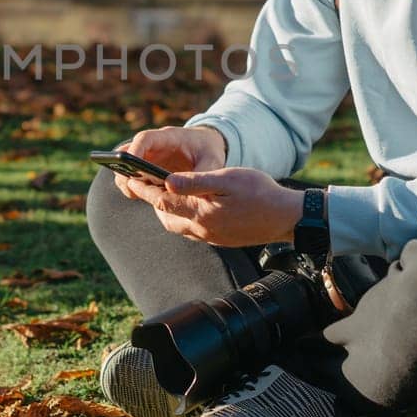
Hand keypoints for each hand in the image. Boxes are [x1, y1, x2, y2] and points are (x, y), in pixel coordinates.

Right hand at [113, 125, 226, 199]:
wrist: (207, 150)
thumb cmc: (208, 152)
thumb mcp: (212, 161)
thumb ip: (202, 174)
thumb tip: (189, 191)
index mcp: (168, 137)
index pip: (145, 139)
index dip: (135, 150)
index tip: (130, 163)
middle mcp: (152, 147)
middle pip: (127, 153)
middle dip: (124, 169)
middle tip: (130, 186)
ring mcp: (147, 160)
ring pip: (126, 168)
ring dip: (127, 182)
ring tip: (138, 196)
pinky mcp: (147, 173)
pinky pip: (133, 180)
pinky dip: (135, 189)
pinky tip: (147, 199)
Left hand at [121, 166, 303, 248]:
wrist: (286, 218)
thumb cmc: (260, 193)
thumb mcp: (228, 179)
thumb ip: (196, 181)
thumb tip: (167, 181)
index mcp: (201, 212)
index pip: (162, 200)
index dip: (144, 188)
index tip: (130, 178)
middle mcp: (202, 228)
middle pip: (165, 215)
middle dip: (152, 200)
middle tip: (142, 183)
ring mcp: (210, 236)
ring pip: (176, 225)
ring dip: (166, 210)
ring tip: (161, 193)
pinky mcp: (219, 239)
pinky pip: (190, 230)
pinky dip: (180, 217)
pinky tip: (185, 206)